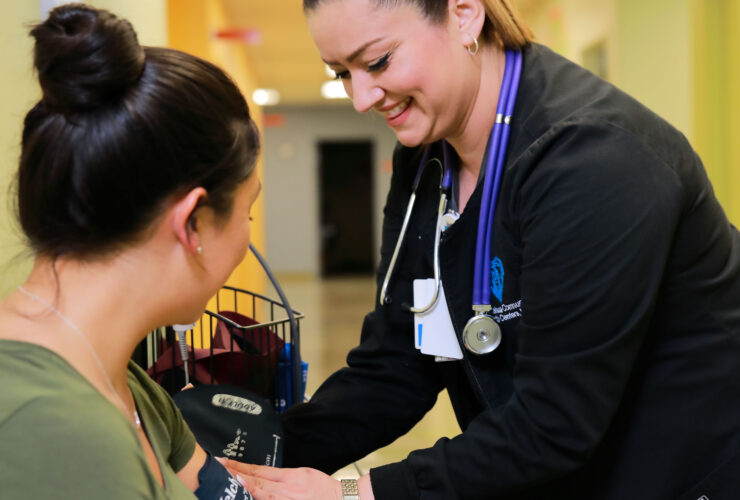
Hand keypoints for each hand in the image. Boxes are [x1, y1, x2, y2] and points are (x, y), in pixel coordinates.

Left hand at [218, 458, 341, 499]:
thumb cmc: (322, 488)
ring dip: (243, 490)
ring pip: (260, 497)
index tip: (228, 464)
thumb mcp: (304, 474)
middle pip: (257, 483)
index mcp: (291, 477)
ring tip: (227, 484)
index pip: (261, 471)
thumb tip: (264, 475)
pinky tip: (247, 498)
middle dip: (237, 476)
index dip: (243, 468)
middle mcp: (287, 491)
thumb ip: (284, 476)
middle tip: (220, 470)